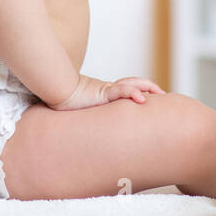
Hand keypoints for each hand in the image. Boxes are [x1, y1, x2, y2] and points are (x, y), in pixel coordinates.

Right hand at [48, 74, 165, 110]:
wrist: (54, 92)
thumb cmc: (63, 102)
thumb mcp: (81, 111)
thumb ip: (89, 116)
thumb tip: (90, 133)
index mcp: (103, 92)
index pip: (124, 87)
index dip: (138, 88)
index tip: (150, 95)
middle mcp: (106, 89)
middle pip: (132, 82)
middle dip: (148, 86)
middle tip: (161, 94)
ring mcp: (105, 90)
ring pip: (130, 84)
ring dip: (146, 87)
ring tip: (159, 93)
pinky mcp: (101, 92)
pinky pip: (120, 91)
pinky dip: (132, 93)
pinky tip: (142, 99)